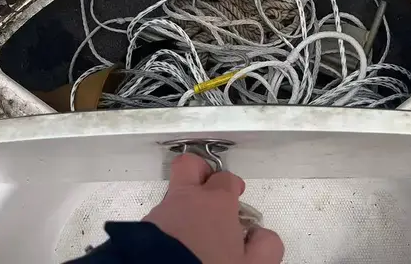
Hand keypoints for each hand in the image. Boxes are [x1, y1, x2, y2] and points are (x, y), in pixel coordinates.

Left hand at [144, 153, 283, 262]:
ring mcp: (162, 211)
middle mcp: (187, 199)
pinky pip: (160, 218)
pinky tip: (178, 245)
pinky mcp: (143, 228)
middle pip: (190, 165)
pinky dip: (170, 226)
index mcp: (217, 202)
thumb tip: (262, 235)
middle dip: (201, 172)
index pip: (228, 178)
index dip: (234, 188)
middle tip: (210, 192)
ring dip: (184, 208)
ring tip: (194, 234)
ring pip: (174, 196)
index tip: (238, 206)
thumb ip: (267, 245)